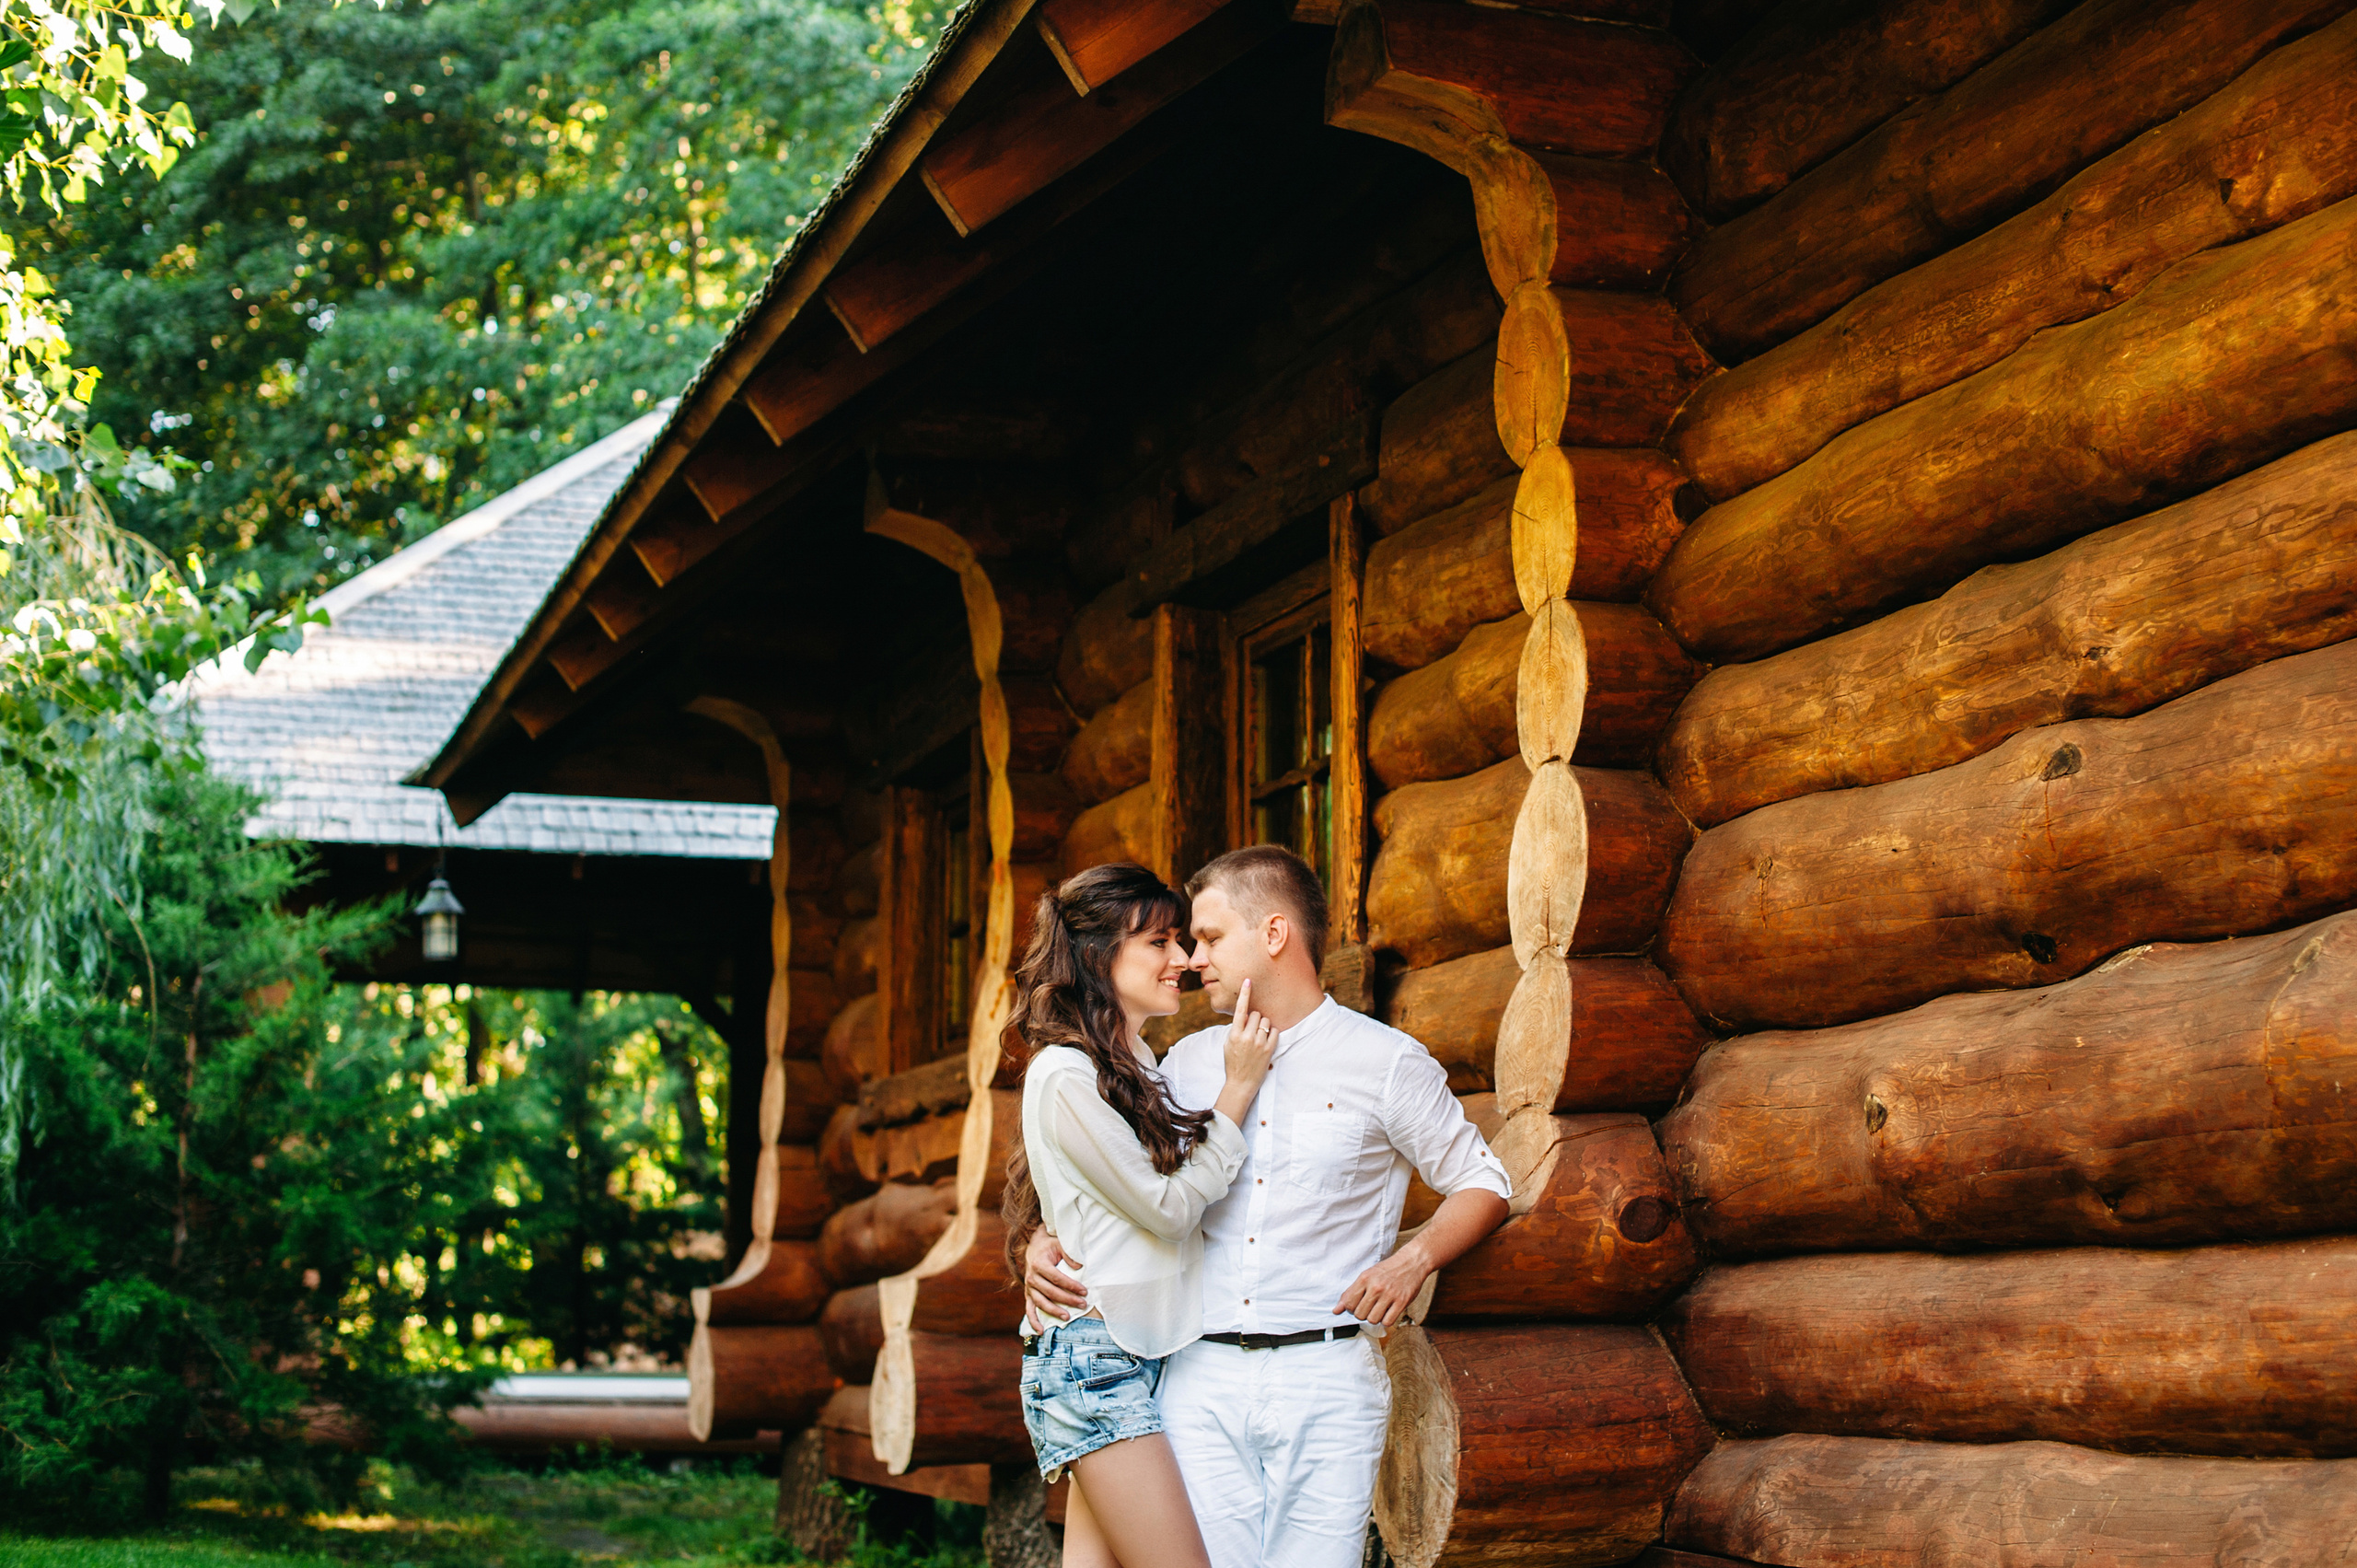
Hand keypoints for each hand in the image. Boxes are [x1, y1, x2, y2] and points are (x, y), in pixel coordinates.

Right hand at [1023, 1227, 1085, 1332]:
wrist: (1034, 1247)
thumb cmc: (1050, 1246)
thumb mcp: (1060, 1244)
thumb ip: (1069, 1254)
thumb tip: (1078, 1267)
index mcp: (1039, 1264)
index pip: (1057, 1278)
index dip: (1071, 1286)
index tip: (1084, 1291)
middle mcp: (1031, 1277)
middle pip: (1051, 1292)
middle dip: (1068, 1300)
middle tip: (1083, 1305)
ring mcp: (1029, 1287)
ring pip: (1041, 1302)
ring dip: (1054, 1311)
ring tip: (1068, 1317)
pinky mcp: (1028, 1294)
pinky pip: (1029, 1309)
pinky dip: (1033, 1321)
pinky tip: (1040, 1331)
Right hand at [1214, 978, 1276, 1125]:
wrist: (1240, 1083)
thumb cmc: (1233, 1062)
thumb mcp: (1228, 1044)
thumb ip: (1236, 1029)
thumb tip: (1245, 1016)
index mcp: (1234, 1034)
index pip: (1240, 1010)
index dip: (1244, 994)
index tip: (1248, 981)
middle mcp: (1247, 1037)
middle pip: (1257, 1014)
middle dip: (1255, 1019)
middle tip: (1252, 1030)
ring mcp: (1259, 1043)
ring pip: (1266, 1022)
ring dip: (1264, 1026)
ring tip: (1258, 1037)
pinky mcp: (1269, 1049)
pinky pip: (1275, 1032)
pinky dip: (1271, 1034)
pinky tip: (1266, 1041)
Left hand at [1337, 1189, 1508, 1327]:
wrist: (1412, 1262)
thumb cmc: (1387, 1270)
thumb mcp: (1367, 1276)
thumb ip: (1351, 1293)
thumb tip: (1336, 1311)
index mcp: (1364, 1278)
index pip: (1348, 1303)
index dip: (1351, 1308)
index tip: (1358, 1305)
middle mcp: (1376, 1286)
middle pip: (1359, 1314)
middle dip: (1363, 1314)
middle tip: (1370, 1307)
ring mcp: (1389, 1294)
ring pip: (1372, 1320)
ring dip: (1375, 1318)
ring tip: (1380, 1309)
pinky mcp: (1402, 1301)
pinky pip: (1387, 1322)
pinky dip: (1386, 1320)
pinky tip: (1389, 1311)